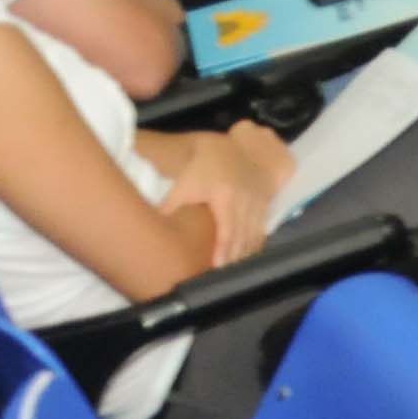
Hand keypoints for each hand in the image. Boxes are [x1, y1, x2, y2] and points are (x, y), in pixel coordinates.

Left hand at [161, 126, 291, 265]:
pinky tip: (251, 251)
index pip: (227, 231)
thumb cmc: (201, 163)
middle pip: (243, 234)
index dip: (223, 251)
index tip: (216, 267)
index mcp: (226, 197)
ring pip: (255, 231)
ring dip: (247, 251)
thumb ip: (170, 206)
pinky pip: (262, 223)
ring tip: (238, 268)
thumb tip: (153, 227)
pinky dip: (257, 239)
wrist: (227, 144)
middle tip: (226, 275)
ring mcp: (258, 198)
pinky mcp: (264, 198)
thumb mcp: (182, 183)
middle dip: (236, 256)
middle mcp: (246, 199)